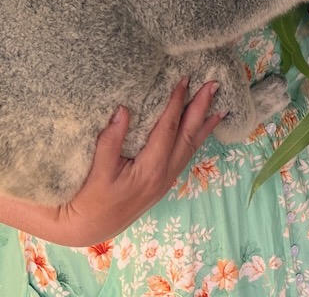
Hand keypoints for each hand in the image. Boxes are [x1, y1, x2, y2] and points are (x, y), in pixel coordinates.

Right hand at [56, 78, 221, 244]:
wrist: (89, 227)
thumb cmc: (89, 199)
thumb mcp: (96, 170)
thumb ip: (110, 140)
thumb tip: (123, 109)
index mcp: (150, 168)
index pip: (169, 129)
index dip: (177, 103)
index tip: (185, 81)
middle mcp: (164, 174)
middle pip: (188, 136)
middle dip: (202, 109)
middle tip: (214, 85)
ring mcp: (165, 180)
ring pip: (191, 147)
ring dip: (204, 124)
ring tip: (219, 105)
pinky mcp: (162, 182)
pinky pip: (185, 155)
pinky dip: (196, 139)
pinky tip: (200, 130)